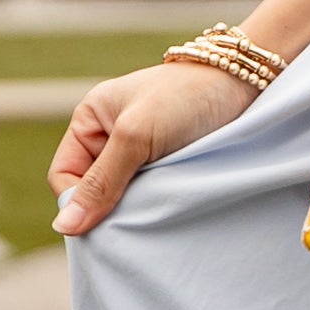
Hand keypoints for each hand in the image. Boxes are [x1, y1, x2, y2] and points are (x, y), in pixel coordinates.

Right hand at [49, 61, 256, 234]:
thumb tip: (64, 227)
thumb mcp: (136, 137)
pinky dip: (156, 205)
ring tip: (157, 209)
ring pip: (122, 198)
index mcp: (90, 120)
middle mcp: (110, 137)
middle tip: (136, 218)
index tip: (107, 218)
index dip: (79, 201)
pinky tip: (169, 208)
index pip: (64, 176)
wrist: (245, 83)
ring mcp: (139, 153)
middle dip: (110, 208)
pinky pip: (149, 197)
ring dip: (136, 208)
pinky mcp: (167, 166)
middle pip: (92, 191)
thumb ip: (101, 181)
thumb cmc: (185, 97)